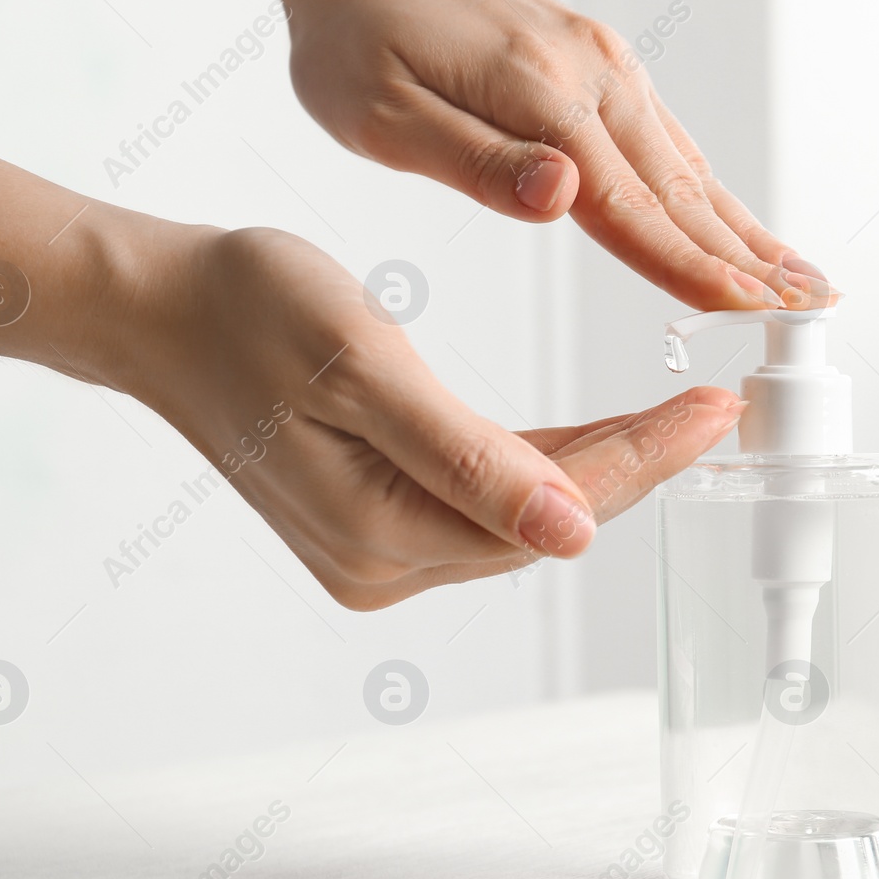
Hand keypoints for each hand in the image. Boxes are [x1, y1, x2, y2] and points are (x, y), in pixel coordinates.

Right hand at [126, 226, 744, 608]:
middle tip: (714, 408)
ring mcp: (375, 554)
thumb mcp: (365, 369)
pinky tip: (589, 435)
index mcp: (383, 532)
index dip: (646, 458)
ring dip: (596, 466)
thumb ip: (469, 459)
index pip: (554, 504)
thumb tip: (573, 533)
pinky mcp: (373, 529)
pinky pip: (482, 504)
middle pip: (547, 520)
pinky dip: (540, 466)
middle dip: (637, 464)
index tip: (716, 410)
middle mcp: (383, 565)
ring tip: (672, 416)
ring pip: (521, 515)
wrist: (163, 314)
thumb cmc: (249, 313)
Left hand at [259, 0, 833, 311]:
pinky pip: (668, 137)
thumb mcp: (386, 117)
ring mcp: (602, 63)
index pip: (634, 208)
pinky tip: (732, 217)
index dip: (695, 269)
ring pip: (688, 164)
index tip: (751, 310)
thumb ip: (478, 163)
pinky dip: (710, 187)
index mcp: (542, 95)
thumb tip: (564, 197)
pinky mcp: (596, 61)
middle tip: (813, 305)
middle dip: (751, 256)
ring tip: (799, 274)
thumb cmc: (354, 42)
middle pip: (683, 189)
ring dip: (747, 225)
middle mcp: (592, 73)